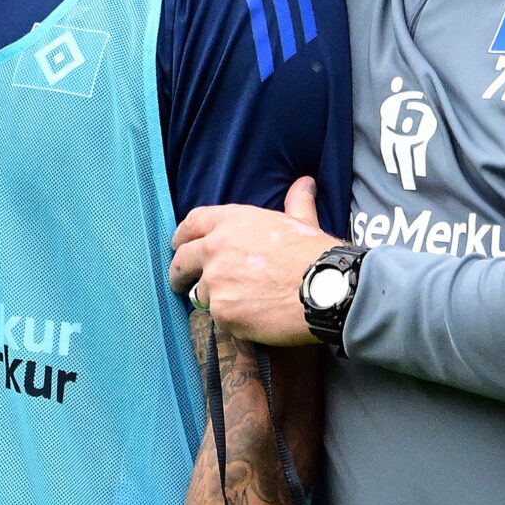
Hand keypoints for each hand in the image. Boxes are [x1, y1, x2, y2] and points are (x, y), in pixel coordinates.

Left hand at [167, 177, 333, 345]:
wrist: (325, 289)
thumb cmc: (315, 253)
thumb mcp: (303, 221)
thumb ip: (296, 201)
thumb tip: (306, 183)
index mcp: (231, 222)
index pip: (191, 224)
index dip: (182, 236)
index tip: (179, 247)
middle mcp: (215, 249)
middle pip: (181, 262)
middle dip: (179, 273)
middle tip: (182, 282)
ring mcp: (216, 282)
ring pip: (202, 294)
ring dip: (214, 299)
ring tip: (238, 304)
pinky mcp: (222, 312)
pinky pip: (219, 319)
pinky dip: (232, 321)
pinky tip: (253, 319)